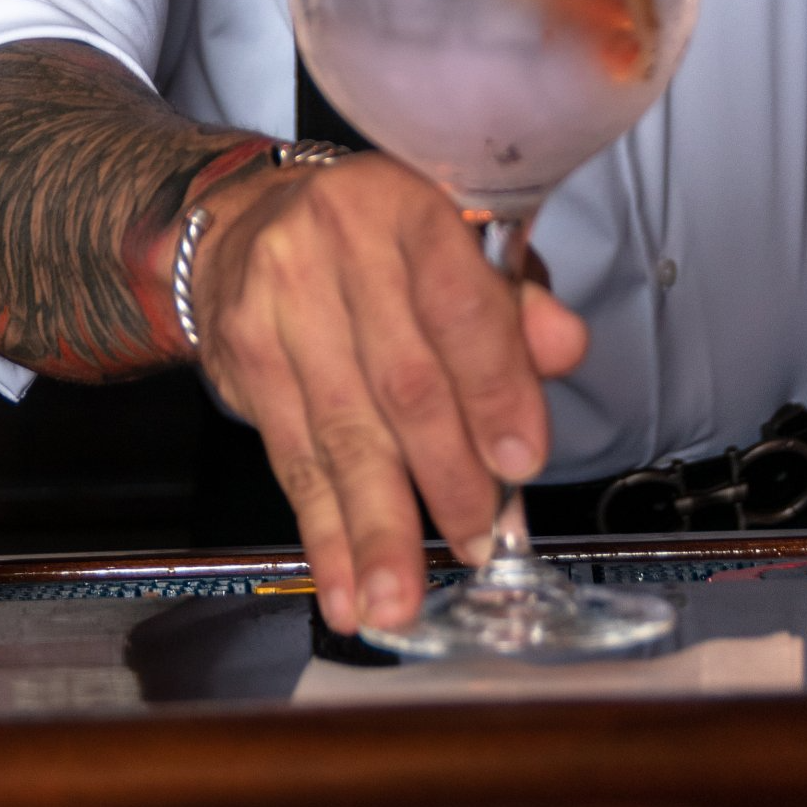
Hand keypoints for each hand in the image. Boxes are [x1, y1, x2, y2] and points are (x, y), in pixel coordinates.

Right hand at [188, 154, 586, 635]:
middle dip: (446, 474)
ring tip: (402, 600)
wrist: (250, 225)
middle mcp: (336, 243)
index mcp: (409, 206)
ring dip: (377, 526)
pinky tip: (345, 586)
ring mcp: (277, 300)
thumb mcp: (459, 246)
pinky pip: (291, 458)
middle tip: (479, 542)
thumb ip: (514, 303)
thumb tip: (565, 349)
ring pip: (341, 430)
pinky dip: (323, 533)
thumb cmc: (384, 246)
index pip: (458, 303)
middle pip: (400, 379)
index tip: (521, 464)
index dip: (494, 388)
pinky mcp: (241, 356)